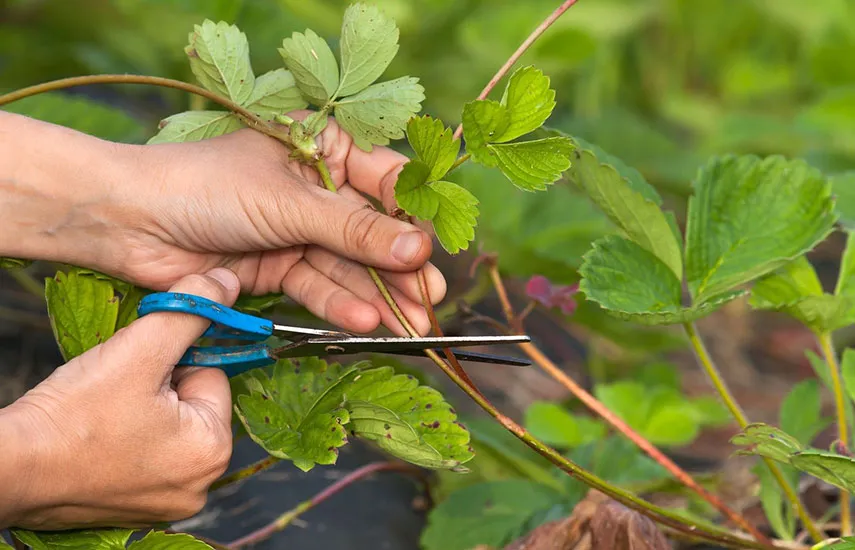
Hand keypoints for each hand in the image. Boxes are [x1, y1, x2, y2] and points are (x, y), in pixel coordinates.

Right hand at [0, 269, 239, 529]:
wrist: (10, 468)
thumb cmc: (74, 414)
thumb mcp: (141, 350)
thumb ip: (190, 310)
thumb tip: (228, 282)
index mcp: (212, 451)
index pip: (212, 375)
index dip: (172, 361)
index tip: (136, 369)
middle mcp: (199, 485)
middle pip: (191, 402)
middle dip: (158, 385)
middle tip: (116, 390)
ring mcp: (167, 500)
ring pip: (166, 423)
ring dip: (141, 407)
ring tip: (103, 411)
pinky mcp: (135, 506)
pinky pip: (144, 450)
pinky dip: (125, 435)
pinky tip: (97, 433)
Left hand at [113, 113, 444, 334]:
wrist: (130, 222)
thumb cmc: (207, 187)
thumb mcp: (291, 203)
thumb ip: (356, 230)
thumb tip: (419, 249)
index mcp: (322, 148)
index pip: (385, 180)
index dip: (413, 215)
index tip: (436, 247)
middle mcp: (315, 189)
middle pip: (371, 231)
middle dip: (400, 268)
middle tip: (430, 300)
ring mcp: (296, 230)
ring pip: (347, 265)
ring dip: (376, 295)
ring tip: (408, 323)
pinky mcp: (277, 267)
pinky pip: (317, 286)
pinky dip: (338, 305)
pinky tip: (364, 322)